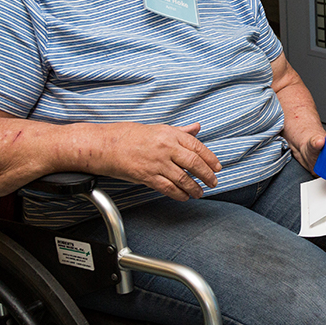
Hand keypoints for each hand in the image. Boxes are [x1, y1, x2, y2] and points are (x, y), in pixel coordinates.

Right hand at [91, 122, 221, 200]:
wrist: (107, 145)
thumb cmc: (132, 136)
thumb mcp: (160, 129)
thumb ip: (181, 131)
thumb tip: (197, 128)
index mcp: (171, 134)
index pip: (197, 147)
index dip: (210, 159)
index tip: (218, 167)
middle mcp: (166, 148)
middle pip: (194, 163)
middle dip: (207, 175)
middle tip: (213, 182)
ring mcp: (157, 163)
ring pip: (182, 178)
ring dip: (194, 187)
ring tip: (200, 192)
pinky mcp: (147, 176)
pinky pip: (168, 188)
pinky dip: (179, 194)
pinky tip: (185, 196)